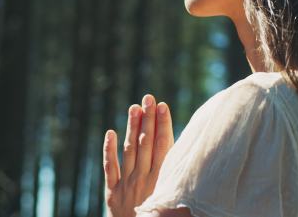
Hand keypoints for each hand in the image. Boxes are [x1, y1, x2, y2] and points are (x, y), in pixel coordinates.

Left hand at [103, 94, 173, 216]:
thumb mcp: (174, 198)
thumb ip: (177, 177)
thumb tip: (188, 152)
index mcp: (162, 180)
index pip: (163, 145)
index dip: (163, 124)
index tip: (162, 106)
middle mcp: (144, 179)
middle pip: (146, 143)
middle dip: (148, 119)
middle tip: (148, 98)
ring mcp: (127, 185)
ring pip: (129, 151)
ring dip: (132, 127)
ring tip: (134, 107)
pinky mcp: (113, 193)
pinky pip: (111, 168)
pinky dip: (109, 150)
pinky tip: (111, 132)